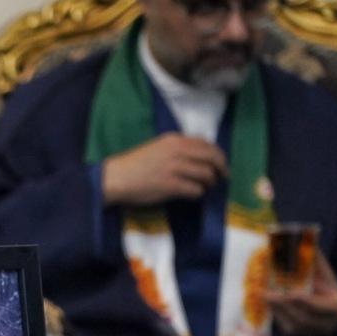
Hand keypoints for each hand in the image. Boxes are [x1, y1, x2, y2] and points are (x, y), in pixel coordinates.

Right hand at [101, 133, 227, 206]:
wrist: (115, 178)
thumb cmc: (133, 165)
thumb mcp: (157, 148)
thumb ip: (177, 149)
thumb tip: (198, 158)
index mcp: (174, 140)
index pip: (206, 144)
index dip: (217, 154)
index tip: (220, 163)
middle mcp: (177, 151)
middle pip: (212, 157)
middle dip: (221, 168)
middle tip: (222, 177)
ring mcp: (174, 168)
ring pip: (207, 174)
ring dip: (210, 182)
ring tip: (207, 187)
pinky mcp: (171, 185)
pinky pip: (195, 189)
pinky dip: (199, 193)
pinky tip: (194, 195)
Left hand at [266, 251, 336, 335]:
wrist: (334, 313)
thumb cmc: (327, 288)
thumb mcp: (326, 275)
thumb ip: (315, 261)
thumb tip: (301, 237)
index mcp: (336, 307)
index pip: (319, 306)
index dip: (304, 301)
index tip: (289, 293)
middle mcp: (326, 324)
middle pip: (302, 317)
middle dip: (282, 305)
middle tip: (264, 292)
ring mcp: (312, 332)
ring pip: (291, 324)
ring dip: (275, 309)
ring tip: (261, 294)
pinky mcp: (299, 335)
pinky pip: (285, 326)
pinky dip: (275, 313)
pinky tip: (267, 301)